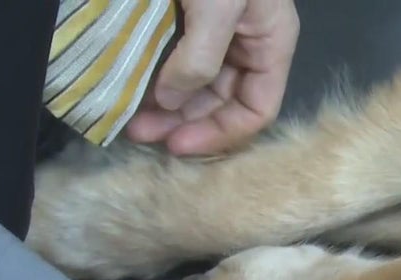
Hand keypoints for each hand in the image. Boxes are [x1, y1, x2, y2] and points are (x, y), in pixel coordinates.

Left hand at [126, 0, 299, 154]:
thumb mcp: (218, 7)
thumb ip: (200, 57)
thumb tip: (170, 102)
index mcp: (270, 45)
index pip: (257, 110)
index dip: (219, 134)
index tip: (176, 145)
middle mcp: (245, 45)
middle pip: (220, 103)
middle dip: (182, 122)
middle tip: (140, 131)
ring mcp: (214, 34)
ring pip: (192, 85)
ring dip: (163, 106)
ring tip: (129, 115)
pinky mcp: (183, 19)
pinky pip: (170, 60)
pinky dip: (152, 79)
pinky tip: (130, 88)